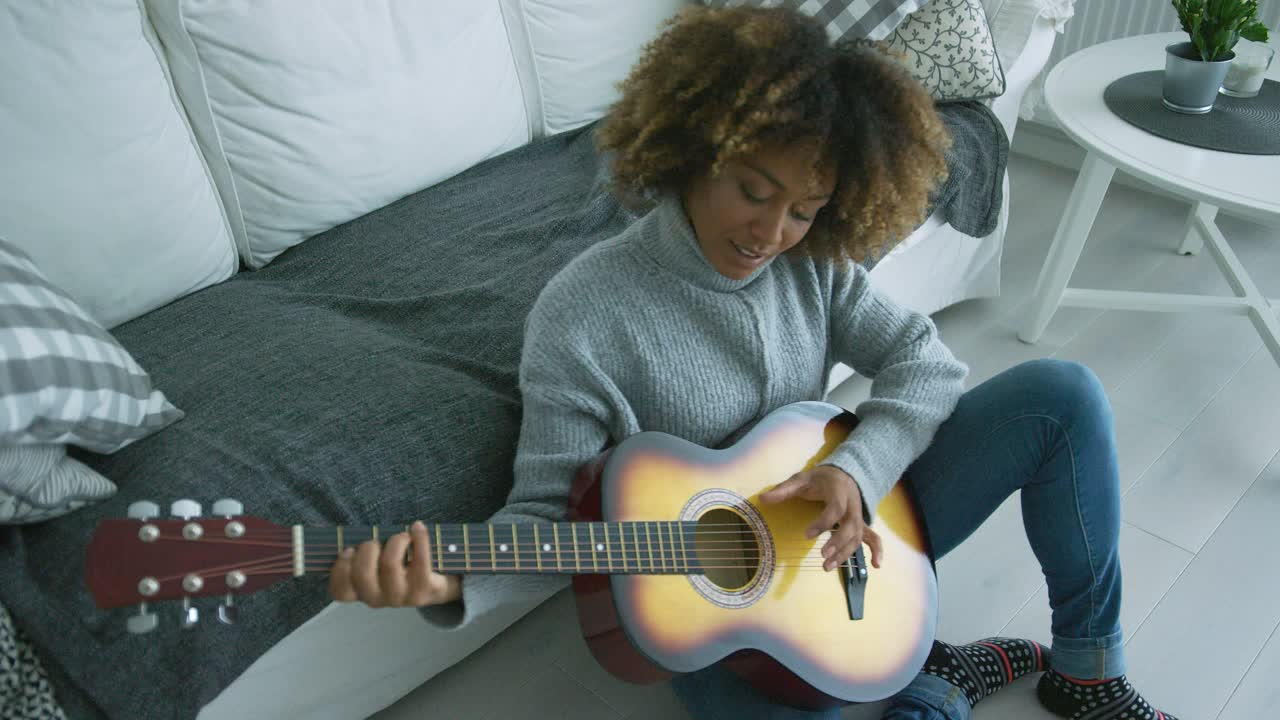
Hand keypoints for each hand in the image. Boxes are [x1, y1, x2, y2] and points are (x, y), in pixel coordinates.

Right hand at [328, 521, 461, 607]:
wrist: (435, 586)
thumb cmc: (399, 569)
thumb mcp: (377, 566)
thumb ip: (363, 554)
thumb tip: (353, 534)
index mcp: (362, 593)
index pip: (340, 591)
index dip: (340, 568)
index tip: (348, 549)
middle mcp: (378, 599)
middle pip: (363, 573)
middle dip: (368, 549)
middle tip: (377, 541)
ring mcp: (401, 597)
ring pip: (389, 565)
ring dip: (395, 542)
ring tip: (402, 537)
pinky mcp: (423, 590)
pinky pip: (419, 560)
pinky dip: (419, 538)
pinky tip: (417, 527)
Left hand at [759, 465, 882, 571]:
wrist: (843, 474)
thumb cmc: (820, 479)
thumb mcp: (801, 479)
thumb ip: (784, 490)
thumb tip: (762, 498)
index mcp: (839, 491)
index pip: (836, 509)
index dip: (823, 523)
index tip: (807, 535)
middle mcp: (853, 505)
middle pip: (850, 526)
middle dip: (837, 542)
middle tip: (822, 555)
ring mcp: (858, 516)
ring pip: (857, 537)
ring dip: (845, 553)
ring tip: (827, 566)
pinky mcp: (861, 524)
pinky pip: (872, 538)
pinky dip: (877, 551)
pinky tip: (876, 566)